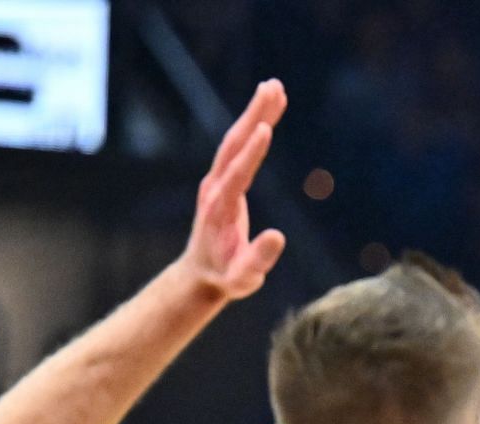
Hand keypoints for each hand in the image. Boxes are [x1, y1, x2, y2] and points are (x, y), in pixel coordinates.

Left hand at [180, 80, 287, 301]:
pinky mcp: (223, 179)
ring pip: (235, 139)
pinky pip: (239, 147)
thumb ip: (259, 260)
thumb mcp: (244, 279)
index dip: (251, 153)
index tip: (265, 128)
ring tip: (276, 87)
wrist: (201, 274)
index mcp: (220, 208)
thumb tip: (278, 236)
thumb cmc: (227, 278)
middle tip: (274, 88)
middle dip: (254, 115)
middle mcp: (215, 187)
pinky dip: (253, 126)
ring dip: (255, 113)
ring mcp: (217, 181)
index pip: (237, 174)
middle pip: (234, 144)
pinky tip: (267, 113)